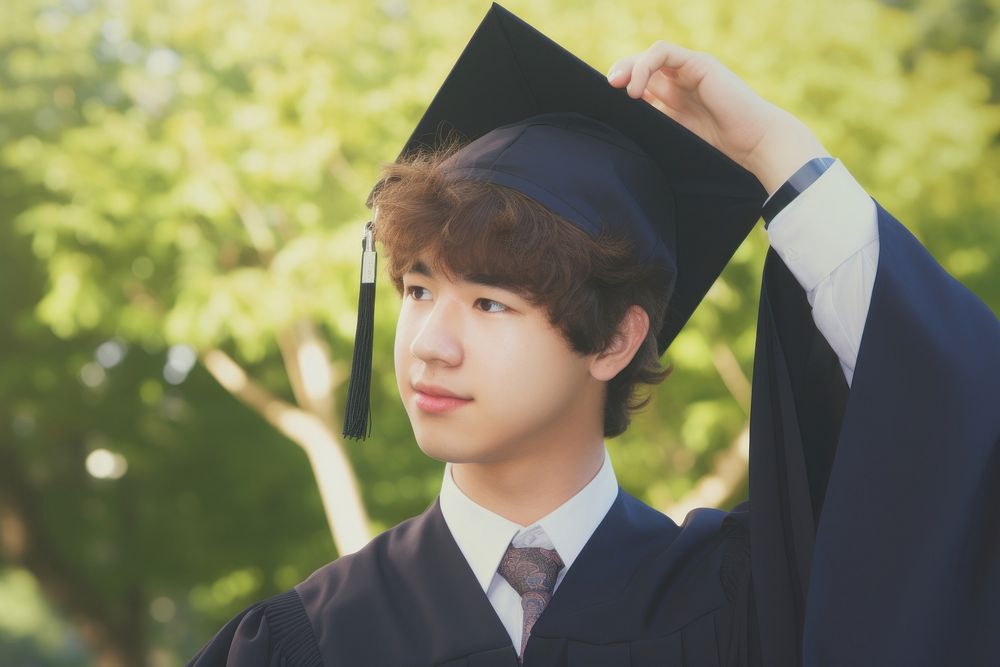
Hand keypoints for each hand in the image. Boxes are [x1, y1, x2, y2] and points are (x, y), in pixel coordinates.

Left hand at [607, 41, 829, 194]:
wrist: (753, 144)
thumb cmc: (719, 149)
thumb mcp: (674, 136)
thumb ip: (653, 125)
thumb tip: (619, 124)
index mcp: (676, 99)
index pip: (642, 84)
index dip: (623, 88)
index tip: (607, 103)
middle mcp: (683, 81)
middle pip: (642, 66)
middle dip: (621, 73)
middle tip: (607, 89)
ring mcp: (691, 70)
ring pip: (650, 55)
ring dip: (629, 67)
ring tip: (620, 89)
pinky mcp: (699, 63)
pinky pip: (663, 52)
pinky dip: (644, 66)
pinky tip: (637, 90)